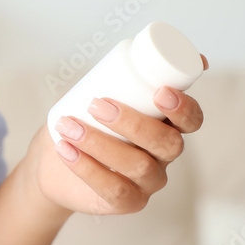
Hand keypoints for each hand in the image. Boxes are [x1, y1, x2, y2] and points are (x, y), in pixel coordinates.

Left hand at [25, 54, 207, 215]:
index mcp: (167, 126)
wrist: (52, 164)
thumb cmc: (83, 121)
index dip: (183, 108)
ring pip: (138, 166)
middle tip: (96, 105)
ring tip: (67, 126)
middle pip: (167, 144)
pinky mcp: (126, 203)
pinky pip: (114, 189)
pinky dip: (86, 167)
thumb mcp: (100, 92)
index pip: (191, 120)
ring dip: (100, 143)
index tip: (159, 92)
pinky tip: (66, 150)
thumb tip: (153, 42)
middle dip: (134, 123)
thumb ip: (122, 70)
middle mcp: (163, 156)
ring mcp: (148, 182)